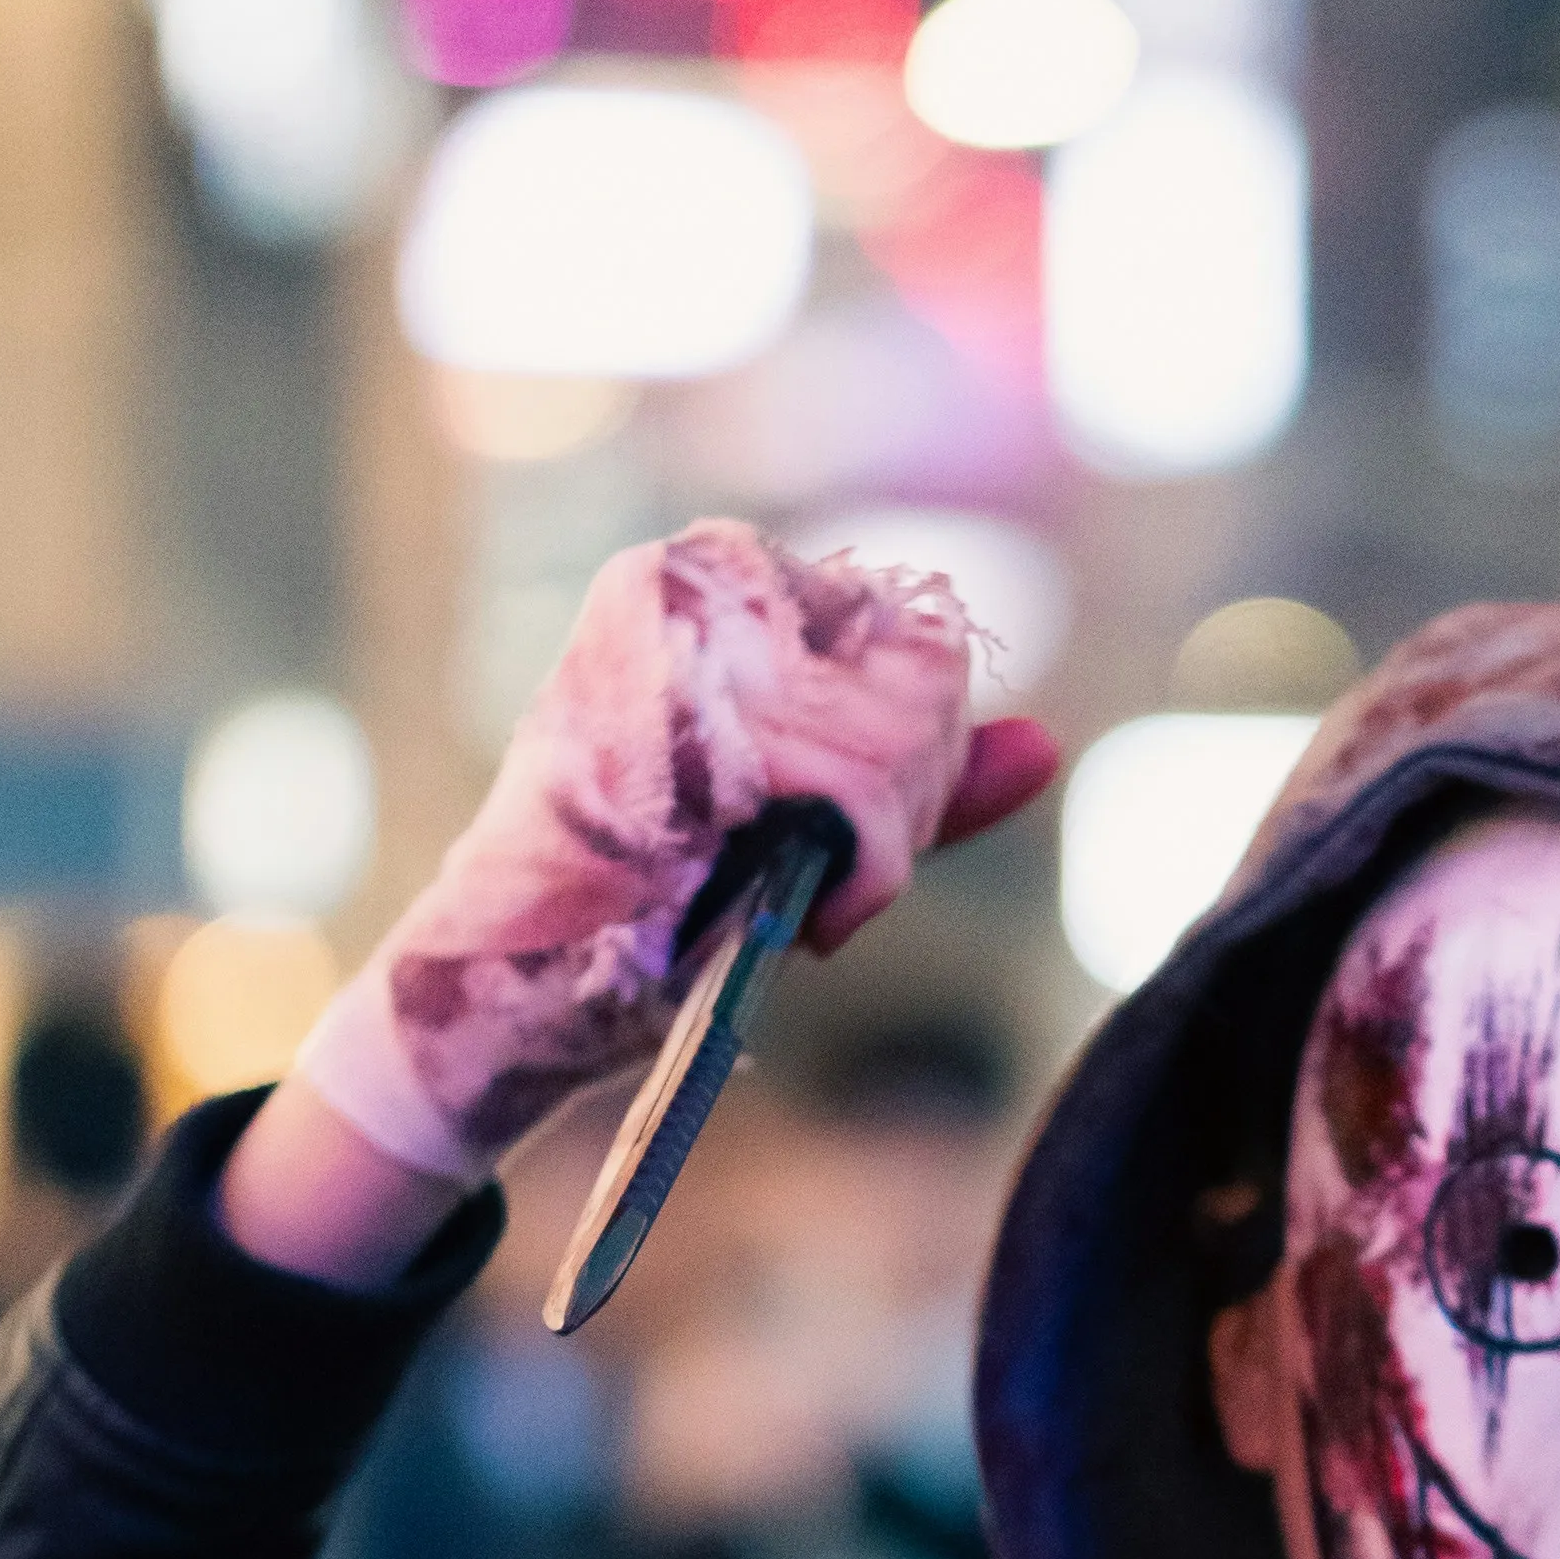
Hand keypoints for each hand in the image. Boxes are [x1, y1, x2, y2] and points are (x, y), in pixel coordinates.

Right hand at [294, 525, 1052, 1189]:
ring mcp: (692, 637)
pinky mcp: (699, 716)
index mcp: (713, 575)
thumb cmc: (641, 902)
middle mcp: (698, 577)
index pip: (908, 626)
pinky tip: (812, 921)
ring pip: (903, 725)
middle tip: (824, 882)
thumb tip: (1045, 746)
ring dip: (883, 844)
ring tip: (804, 902)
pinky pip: (866, 786)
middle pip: (922, 668)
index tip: (841, 835)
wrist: (514, 983)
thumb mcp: (796, 819)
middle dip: (909, 798)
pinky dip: (868, 875)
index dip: (915, 748)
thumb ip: (917, 776)